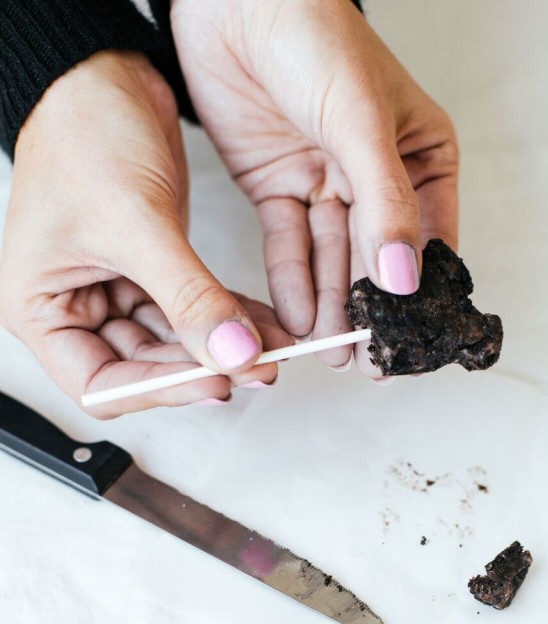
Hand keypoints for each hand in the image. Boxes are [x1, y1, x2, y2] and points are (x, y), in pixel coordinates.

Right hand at [0, 51, 289, 416]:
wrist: (104, 73)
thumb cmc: (82, 130)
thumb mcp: (137, 223)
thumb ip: (189, 297)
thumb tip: (231, 353)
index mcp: (41, 309)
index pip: (102, 384)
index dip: (162, 390)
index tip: (215, 381)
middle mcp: (74, 308)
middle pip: (145, 367)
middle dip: (204, 368)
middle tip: (257, 366)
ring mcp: (114, 291)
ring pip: (176, 342)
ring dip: (224, 346)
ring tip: (271, 347)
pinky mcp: (152, 272)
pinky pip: (194, 310)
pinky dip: (230, 318)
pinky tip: (265, 324)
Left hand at [170, 0, 458, 375]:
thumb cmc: (313, 35)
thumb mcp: (362, 122)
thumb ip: (385, 204)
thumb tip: (404, 280)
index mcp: (420, 157)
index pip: (429, 238)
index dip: (421, 293)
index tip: (411, 340)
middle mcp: (376, 177)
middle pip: (377, 259)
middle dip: (370, 311)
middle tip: (367, 362)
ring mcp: (326, 185)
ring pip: (332, 260)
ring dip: (331, 306)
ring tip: (332, 352)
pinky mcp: (278, 188)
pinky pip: (290, 246)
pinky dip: (294, 282)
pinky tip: (299, 317)